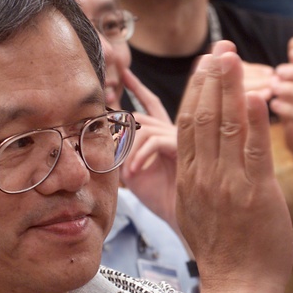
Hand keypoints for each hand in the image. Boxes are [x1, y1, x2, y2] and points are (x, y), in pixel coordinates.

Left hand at [120, 68, 178, 230]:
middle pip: (140, 116)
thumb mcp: (137, 173)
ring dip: (129, 149)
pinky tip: (135, 174)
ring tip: (127, 173)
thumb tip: (107, 142)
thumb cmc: (163, 199)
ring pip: (145, 129)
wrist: (185, 219)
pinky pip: (155, 142)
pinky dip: (140, 156)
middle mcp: (175, 131)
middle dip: (121, 129)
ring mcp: (182, 138)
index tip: (124, 72)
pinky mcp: (184, 149)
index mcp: (165, 134)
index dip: (137, 86)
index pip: (150, 104)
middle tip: (108, 146)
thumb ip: (125, 154)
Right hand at [176, 42, 292, 292]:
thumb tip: (188, 157)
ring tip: (233, 56)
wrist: (238, 287)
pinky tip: (258, 95)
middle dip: (212, 77)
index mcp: (189, 178)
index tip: (206, 63)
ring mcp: (228, 184)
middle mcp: (203, 176)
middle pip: (203, 115)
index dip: (197, 88)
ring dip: (230, 86)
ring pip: (226, 125)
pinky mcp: (255, 194)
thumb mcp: (192, 212)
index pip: (189, 121)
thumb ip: (193, 179)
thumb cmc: (222, 253)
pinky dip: (255, 121)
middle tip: (221, 47)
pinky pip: (254, 151)